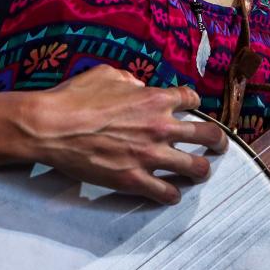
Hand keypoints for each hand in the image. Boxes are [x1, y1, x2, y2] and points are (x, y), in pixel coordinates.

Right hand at [23, 64, 228, 204]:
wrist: (51, 126)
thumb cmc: (74, 97)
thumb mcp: (106, 74)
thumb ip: (129, 80)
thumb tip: (138, 86)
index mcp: (155, 98)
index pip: (191, 98)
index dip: (194, 102)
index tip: (192, 107)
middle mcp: (160, 126)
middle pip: (206, 135)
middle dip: (217, 141)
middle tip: (218, 145)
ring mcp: (149, 155)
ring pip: (195, 168)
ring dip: (201, 170)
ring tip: (201, 172)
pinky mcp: (134, 179)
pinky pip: (166, 192)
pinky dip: (172, 194)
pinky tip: (172, 194)